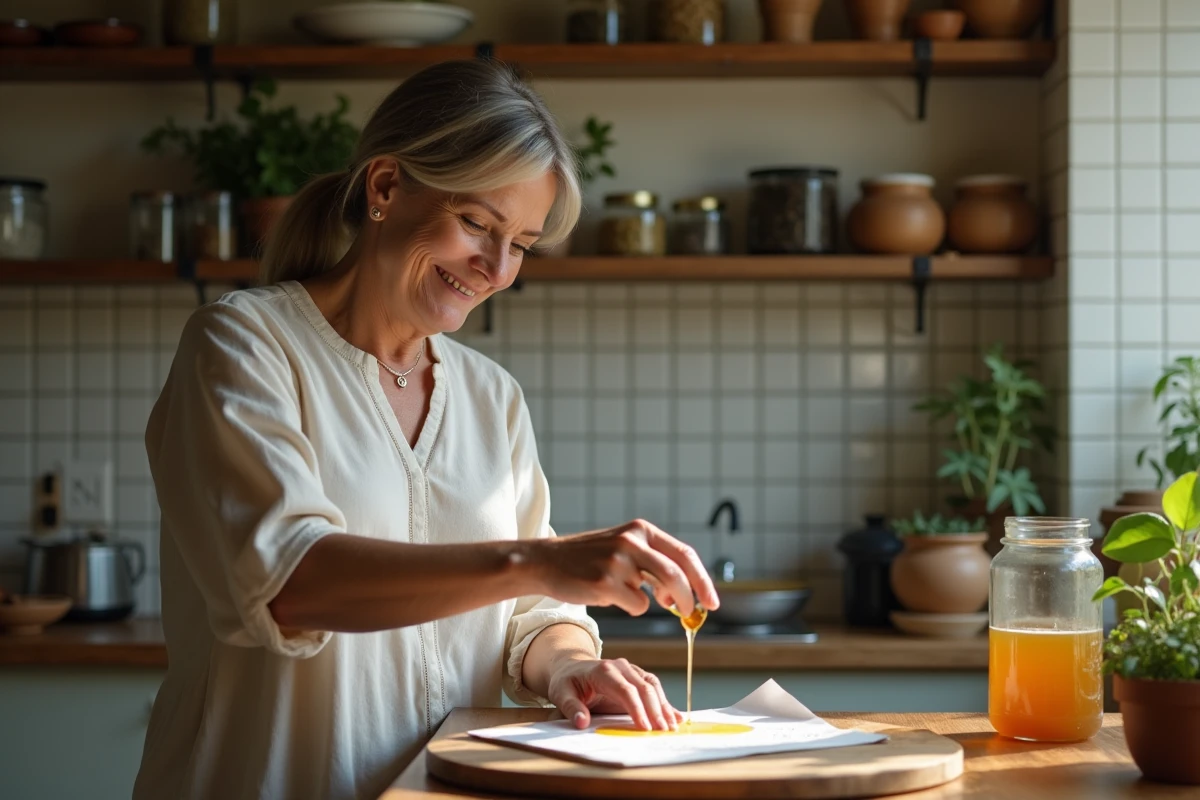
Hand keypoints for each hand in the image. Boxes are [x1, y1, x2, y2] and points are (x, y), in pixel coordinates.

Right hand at [530, 519, 719, 616]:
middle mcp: (631, 541)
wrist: (546, 561)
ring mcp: (617, 561)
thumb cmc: (589, 559)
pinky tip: (610, 596)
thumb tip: (679, 597)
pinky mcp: (604, 582)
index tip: (712, 602)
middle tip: (690, 614)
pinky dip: (631, 607)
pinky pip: (636, 606)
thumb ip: (652, 567)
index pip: (684, 554)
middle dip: (690, 598)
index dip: (703, 580)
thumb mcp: (623, 548)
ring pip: (657, 593)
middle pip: (677, 574)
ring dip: (659, 604)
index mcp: (640, 529)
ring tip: (641, 601)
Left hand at [548, 656, 682, 731]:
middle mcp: (620, 667)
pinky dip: (664, 701)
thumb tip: (581, 722)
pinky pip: (653, 686)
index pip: (625, 690)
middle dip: (655, 710)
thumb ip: (571, 708)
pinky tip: (675, 715)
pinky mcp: (636, 676)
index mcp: (603, 671)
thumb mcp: (560, 694)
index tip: (645, 727)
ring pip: (652, 686)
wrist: (571, 667)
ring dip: (663, 706)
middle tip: (663, 730)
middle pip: (643, 687)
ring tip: (672, 726)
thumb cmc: (567, 682)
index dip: (637, 709)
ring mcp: (630, 670)